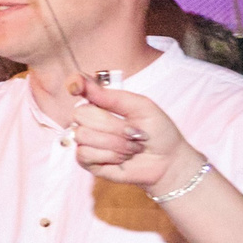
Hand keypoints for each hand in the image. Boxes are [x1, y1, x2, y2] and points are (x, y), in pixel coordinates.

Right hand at [70, 80, 197, 192]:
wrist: (167, 161)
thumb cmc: (158, 132)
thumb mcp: (142, 107)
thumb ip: (112, 96)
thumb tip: (83, 82)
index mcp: (101, 102)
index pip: (78, 86)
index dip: (74, 84)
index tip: (77, 88)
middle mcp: (89, 120)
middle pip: (81, 114)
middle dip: (113, 126)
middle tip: (134, 133)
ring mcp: (86, 140)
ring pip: (83, 135)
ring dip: (115, 143)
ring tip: (131, 148)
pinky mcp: (85, 160)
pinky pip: (84, 154)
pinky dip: (109, 156)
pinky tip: (121, 158)